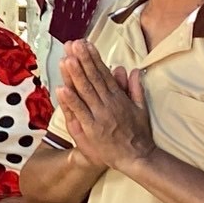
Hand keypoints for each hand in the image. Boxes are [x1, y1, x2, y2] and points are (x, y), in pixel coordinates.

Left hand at [56, 40, 155, 173]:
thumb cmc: (138, 134)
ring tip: (66, 59)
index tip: (85, 44)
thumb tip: (131, 69)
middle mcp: (108, 104)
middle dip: (82, 60)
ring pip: (85, 92)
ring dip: (75, 75)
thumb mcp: (141, 108)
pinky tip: (62, 88)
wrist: (137, 158)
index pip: (103, 74)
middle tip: (73, 44)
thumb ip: (135, 88)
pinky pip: (79, 112)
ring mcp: (99, 116)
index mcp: (119, 98)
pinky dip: (70, 101)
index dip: (93, 58)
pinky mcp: (91, 129)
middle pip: (92, 78)